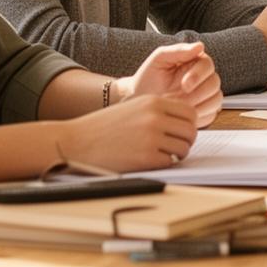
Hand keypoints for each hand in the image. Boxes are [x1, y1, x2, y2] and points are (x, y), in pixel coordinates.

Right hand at [57, 94, 198, 171]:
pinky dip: (164, 164)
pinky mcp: (146, 157)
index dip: (188, 125)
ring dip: (177, 155)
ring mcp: (151, 137)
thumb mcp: (132, 108)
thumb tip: (185, 124)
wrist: (75, 141)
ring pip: (184, 148)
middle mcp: (155, 116)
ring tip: (162, 155)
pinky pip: (170, 162)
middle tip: (175, 148)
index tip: (181, 133)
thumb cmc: (102, 127)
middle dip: (186, 141)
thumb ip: (158, 112)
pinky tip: (151, 162)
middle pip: (190, 131)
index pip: (190, 113)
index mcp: (153, 102)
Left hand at [120, 41, 222, 126]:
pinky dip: (199, 117)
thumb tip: (199, 45)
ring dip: (200, 106)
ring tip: (179, 108)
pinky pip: (211, 115)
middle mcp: (203, 78)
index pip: (208, 65)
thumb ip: (178, 50)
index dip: (198, 75)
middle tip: (179, 100)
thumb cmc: (148, 78)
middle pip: (214, 84)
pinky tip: (183, 116)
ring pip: (216, 100)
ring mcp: (205, 96)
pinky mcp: (204, 112)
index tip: (184, 85)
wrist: (138, 99)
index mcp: (195, 62)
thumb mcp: (159, 60)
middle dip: (198, 94)